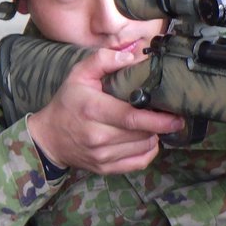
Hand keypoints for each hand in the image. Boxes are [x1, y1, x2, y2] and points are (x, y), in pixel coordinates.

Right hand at [26, 48, 183, 174]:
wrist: (49, 137)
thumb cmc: (68, 102)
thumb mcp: (79, 74)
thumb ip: (104, 59)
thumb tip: (133, 56)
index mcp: (92, 110)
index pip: (131, 118)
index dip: (158, 119)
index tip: (176, 116)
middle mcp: (97, 136)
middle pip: (141, 134)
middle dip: (160, 125)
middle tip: (168, 114)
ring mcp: (101, 156)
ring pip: (143, 148)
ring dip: (154, 136)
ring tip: (153, 123)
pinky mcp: (105, 168)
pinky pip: (138, 163)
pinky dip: (149, 151)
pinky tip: (147, 139)